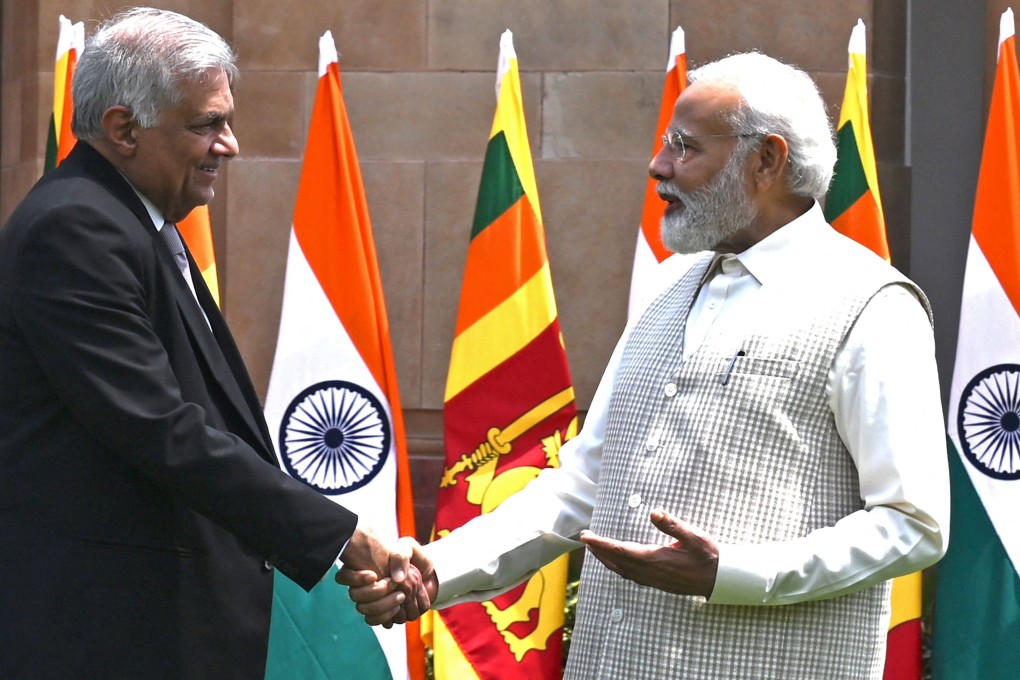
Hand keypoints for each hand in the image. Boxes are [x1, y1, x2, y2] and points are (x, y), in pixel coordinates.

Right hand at [337, 536, 437, 625]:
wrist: (423, 573)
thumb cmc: (411, 558)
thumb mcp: (408, 549)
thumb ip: (400, 557)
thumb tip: (397, 578)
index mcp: (362, 567)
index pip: (343, 576)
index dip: (355, 578)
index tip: (373, 575)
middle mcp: (361, 584)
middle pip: (354, 595)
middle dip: (375, 591)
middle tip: (394, 584)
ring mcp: (368, 599)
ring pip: (363, 609)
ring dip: (382, 605)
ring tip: (401, 596)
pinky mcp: (378, 612)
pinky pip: (372, 620)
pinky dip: (384, 617)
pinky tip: (397, 608)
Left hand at [579, 509, 717, 597]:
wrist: (720, 579)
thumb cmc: (708, 556)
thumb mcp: (694, 536)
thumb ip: (673, 525)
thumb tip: (654, 512)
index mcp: (655, 559)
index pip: (620, 551)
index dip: (601, 544)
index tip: (587, 536)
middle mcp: (651, 573)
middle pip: (617, 562)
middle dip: (599, 551)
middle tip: (585, 539)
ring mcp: (654, 580)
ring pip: (622, 571)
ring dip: (606, 560)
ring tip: (595, 550)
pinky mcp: (658, 584)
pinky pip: (632, 576)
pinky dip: (619, 568)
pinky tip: (618, 564)